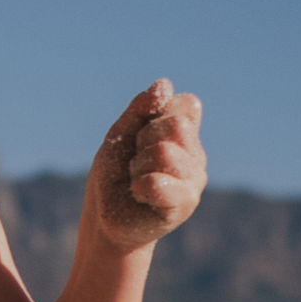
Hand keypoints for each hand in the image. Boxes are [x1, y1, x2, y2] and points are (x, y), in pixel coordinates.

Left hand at [89, 78, 205, 252]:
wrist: (104, 216)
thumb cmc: (114, 174)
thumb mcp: (122, 132)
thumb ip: (142, 107)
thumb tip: (165, 85)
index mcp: (185, 135)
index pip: (185, 105)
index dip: (156, 115)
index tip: (141, 135)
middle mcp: (196, 156)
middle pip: (177, 125)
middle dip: (145, 139)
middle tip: (136, 161)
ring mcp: (194, 181)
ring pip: (166, 153)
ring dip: (139, 165)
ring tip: (137, 179)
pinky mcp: (184, 205)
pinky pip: (158, 182)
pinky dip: (139, 186)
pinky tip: (139, 195)